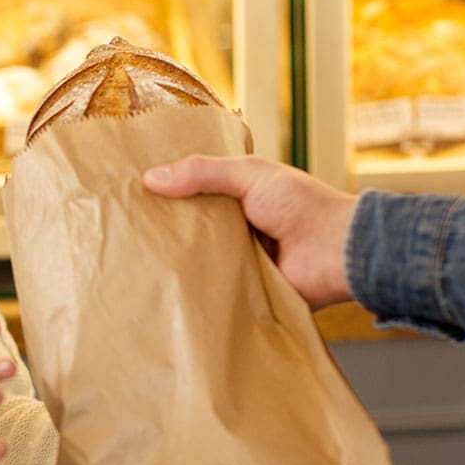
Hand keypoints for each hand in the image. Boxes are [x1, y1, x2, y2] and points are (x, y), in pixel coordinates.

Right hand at [143, 155, 357, 308]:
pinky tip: (165, 289)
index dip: (167, 194)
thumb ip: (202, 172)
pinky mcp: (244, 291)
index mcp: (240, 198)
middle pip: (192, 228)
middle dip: (165, 230)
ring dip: (178, 261)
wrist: (338, 252)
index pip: (194, 193)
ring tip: (135, 262)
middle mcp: (237, 229)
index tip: (132, 196)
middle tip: (126, 232)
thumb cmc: (302, 205)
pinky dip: (196, 289)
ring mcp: (240, 261)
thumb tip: (150, 179)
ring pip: (199, 260)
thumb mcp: (250, 174)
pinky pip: (213, 289)